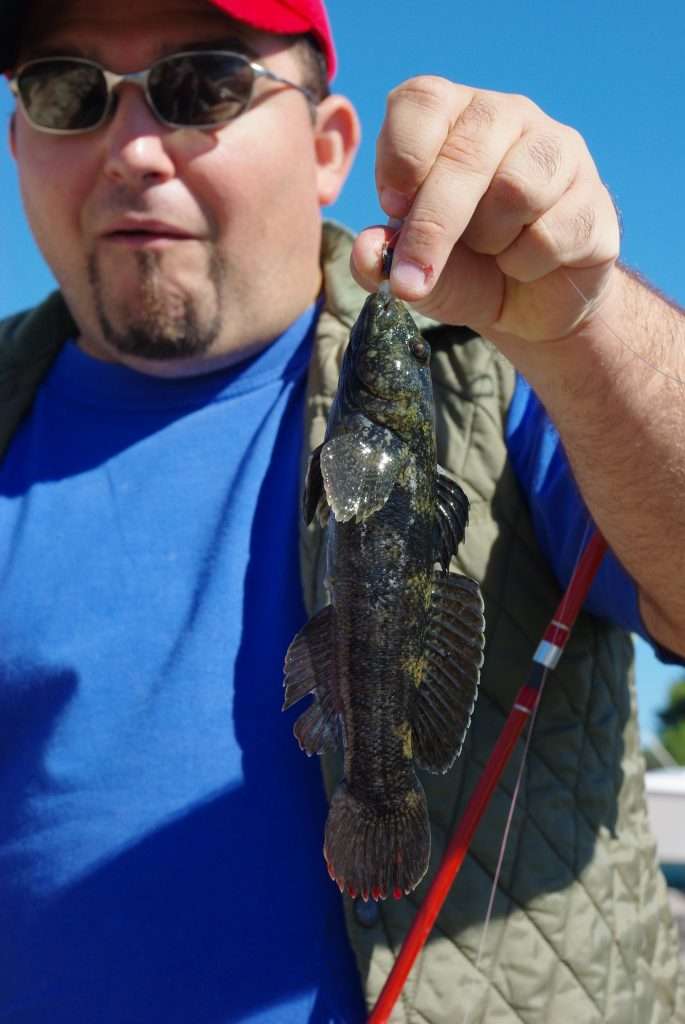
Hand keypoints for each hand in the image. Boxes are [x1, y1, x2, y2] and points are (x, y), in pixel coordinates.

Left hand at [351, 77, 620, 344]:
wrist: (529, 308)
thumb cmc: (463, 270)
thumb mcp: (412, 269)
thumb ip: (383, 259)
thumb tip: (369, 253)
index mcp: (453, 116)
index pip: (421, 101)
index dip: (401, 156)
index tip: (392, 208)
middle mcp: (507, 117)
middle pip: (466, 154)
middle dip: (432, 227)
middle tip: (412, 281)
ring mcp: (558, 152)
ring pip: (515, 188)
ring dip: (490, 240)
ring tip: (491, 250)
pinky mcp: (594, 200)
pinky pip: (551, 232)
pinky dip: (526, 265)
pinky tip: (526, 264)